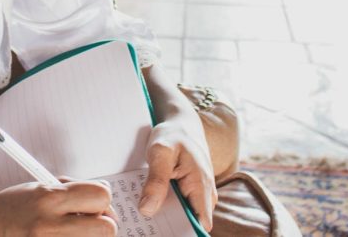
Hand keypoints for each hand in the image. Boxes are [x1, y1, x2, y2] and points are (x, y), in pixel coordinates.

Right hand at [0, 179, 118, 235]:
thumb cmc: (11, 208)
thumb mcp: (39, 187)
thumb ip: (72, 189)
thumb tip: (104, 193)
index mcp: (49, 198)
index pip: (100, 196)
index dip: (102, 198)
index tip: (96, 203)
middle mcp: (50, 225)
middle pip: (106, 228)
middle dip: (103, 223)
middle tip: (90, 222)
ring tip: (69, 231)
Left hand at [138, 111, 217, 231]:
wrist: (181, 123)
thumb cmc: (173, 134)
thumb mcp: (160, 153)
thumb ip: (156, 181)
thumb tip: (147, 210)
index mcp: (201, 186)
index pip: (201, 223)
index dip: (184, 232)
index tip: (164, 234)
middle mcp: (205, 193)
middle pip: (189, 222)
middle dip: (170, 226)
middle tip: (145, 227)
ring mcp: (198, 193)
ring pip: (183, 214)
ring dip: (165, 216)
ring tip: (143, 218)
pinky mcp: (189, 191)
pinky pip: (179, 205)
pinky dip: (164, 206)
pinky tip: (147, 205)